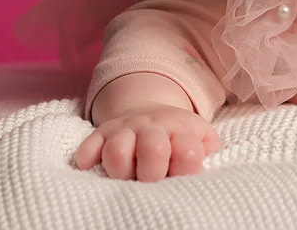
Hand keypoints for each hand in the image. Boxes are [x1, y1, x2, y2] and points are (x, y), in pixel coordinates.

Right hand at [75, 103, 220, 181]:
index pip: (189, 153)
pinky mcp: (102, 133)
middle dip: (152, 176)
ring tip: (127, 179)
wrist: (150, 112)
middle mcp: (153, 126)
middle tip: (152, 184)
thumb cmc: (178, 136)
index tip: (180, 179)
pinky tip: (93, 169)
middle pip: (153, 150)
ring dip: (121, 172)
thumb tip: (201, 169)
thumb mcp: (201, 137)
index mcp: (182, 129)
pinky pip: (89, 146)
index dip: (186, 172)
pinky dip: (88, 160)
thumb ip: (207, 152)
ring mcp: (126, 128)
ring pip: (118, 150)